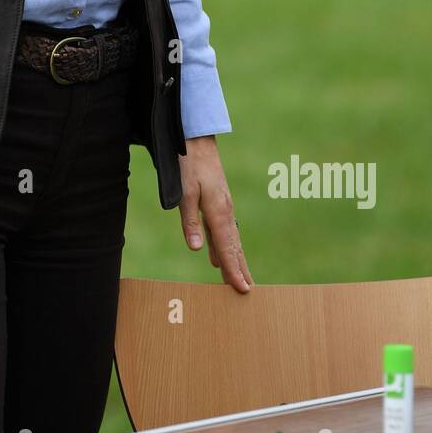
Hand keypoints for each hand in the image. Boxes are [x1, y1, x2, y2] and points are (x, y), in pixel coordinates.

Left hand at [178, 135, 252, 292]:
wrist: (196, 141)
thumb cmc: (189, 166)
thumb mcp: (185, 193)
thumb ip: (190, 222)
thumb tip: (197, 249)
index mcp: (218, 212)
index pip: (227, 248)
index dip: (233, 270)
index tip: (243, 289)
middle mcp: (225, 212)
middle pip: (233, 247)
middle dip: (239, 269)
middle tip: (247, 291)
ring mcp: (224, 207)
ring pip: (231, 240)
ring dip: (234, 260)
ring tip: (238, 279)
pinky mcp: (219, 203)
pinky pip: (224, 231)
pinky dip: (225, 247)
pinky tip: (217, 256)